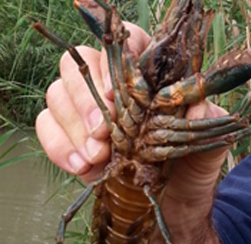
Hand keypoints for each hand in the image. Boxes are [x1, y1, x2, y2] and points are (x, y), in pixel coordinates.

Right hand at [36, 22, 225, 242]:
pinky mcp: (68, 136)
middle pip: (78, 63)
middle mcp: (111, 83)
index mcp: (147, 74)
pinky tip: (82, 167)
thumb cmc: (190, 165)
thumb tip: (195, 103)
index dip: (114, 62)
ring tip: (98, 155)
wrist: (174, 208)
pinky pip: (45, 126)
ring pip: (56, 92)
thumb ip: (204, 119)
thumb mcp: (205, 143)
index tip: (115, 95)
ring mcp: (84, 108)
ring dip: (73, 125)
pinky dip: (59, 146)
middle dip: (86, 98)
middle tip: (103, 131)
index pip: (125, 43)